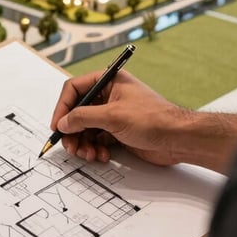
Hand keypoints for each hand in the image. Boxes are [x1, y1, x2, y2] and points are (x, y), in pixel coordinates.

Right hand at [50, 69, 189, 166]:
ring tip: (88, 154)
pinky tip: (101, 156)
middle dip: (72, 131)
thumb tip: (63, 122)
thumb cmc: (153, 119)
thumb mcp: (112, 116)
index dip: (62, 107)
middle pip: (77, 111)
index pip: (74, 89)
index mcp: (108, 81)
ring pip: (85, 128)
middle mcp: (108, 95)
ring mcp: (113, 114)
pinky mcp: (117, 131)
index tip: (57, 126)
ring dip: (83, 143)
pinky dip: (94, 148)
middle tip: (70, 147)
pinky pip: (96, 139)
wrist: (178, 139)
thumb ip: (83, 117)